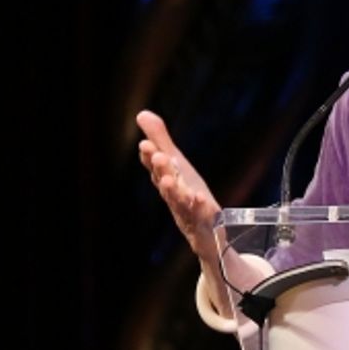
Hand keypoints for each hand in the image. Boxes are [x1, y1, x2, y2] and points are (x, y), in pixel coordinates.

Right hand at [137, 109, 221, 260]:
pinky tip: (201, 198)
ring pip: (179, 202)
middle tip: (157, 155)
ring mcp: (189, 213)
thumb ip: (161, 141)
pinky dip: (200, 208)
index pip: (155, 168)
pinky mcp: (204, 225)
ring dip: (174, 191)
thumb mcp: (178, 167)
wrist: (207, 236)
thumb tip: (141, 113)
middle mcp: (175, 198)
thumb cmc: (189, 197)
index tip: (145, 144)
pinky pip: (202, 217)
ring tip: (170, 180)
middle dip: (160, 170)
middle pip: (165, 184)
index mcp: (168, 182)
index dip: (149, 157)